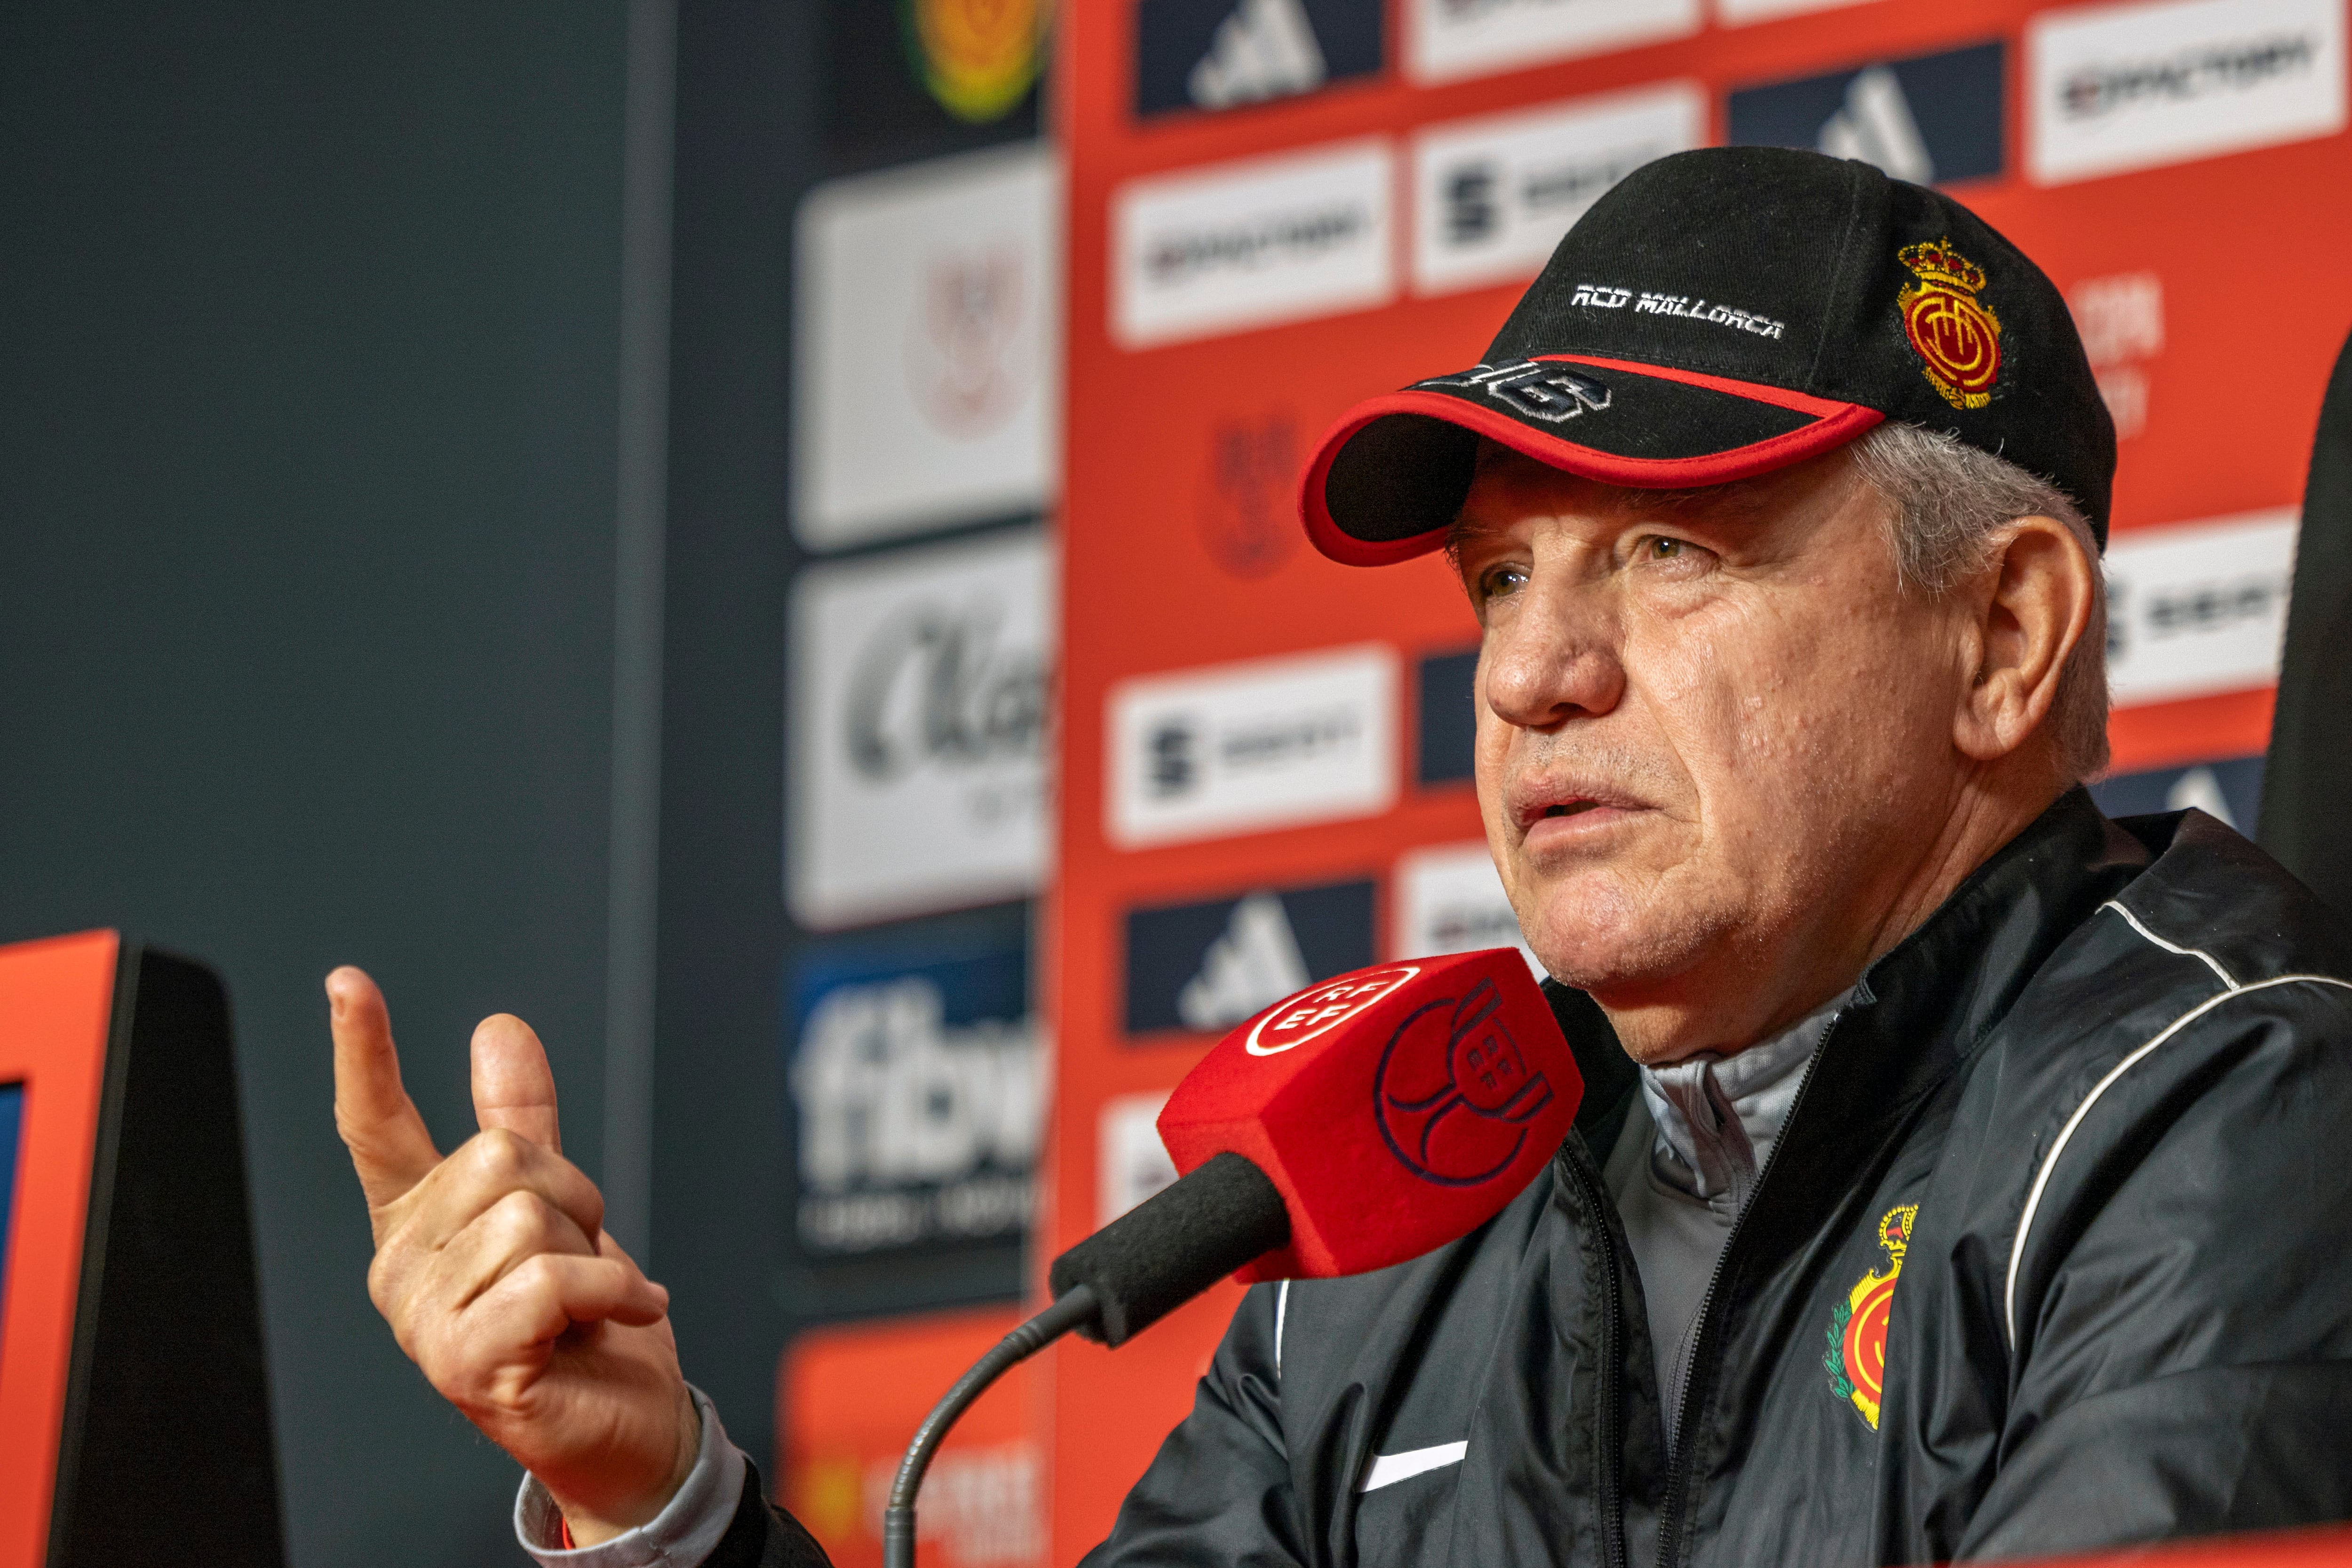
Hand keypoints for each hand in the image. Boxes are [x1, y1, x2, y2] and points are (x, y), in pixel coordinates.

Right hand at [328, 966, 697, 1544]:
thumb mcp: (561, 1206)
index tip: (347, 983)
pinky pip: (549, 1279)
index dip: (362, 1050)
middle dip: (575, 1197)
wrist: (627, 1423)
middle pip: (500, 1159)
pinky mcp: (463, 1363)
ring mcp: (425, 1320)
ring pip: (529, 1216)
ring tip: (590, 1300)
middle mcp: (404, 1267)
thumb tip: (497, 1030)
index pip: (375, 1126)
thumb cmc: (588, 1325)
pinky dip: (609, 1291)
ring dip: (594, 1251)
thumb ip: (523, 1121)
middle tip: (584, 1259)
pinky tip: (617, 1317)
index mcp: (417, 1221)